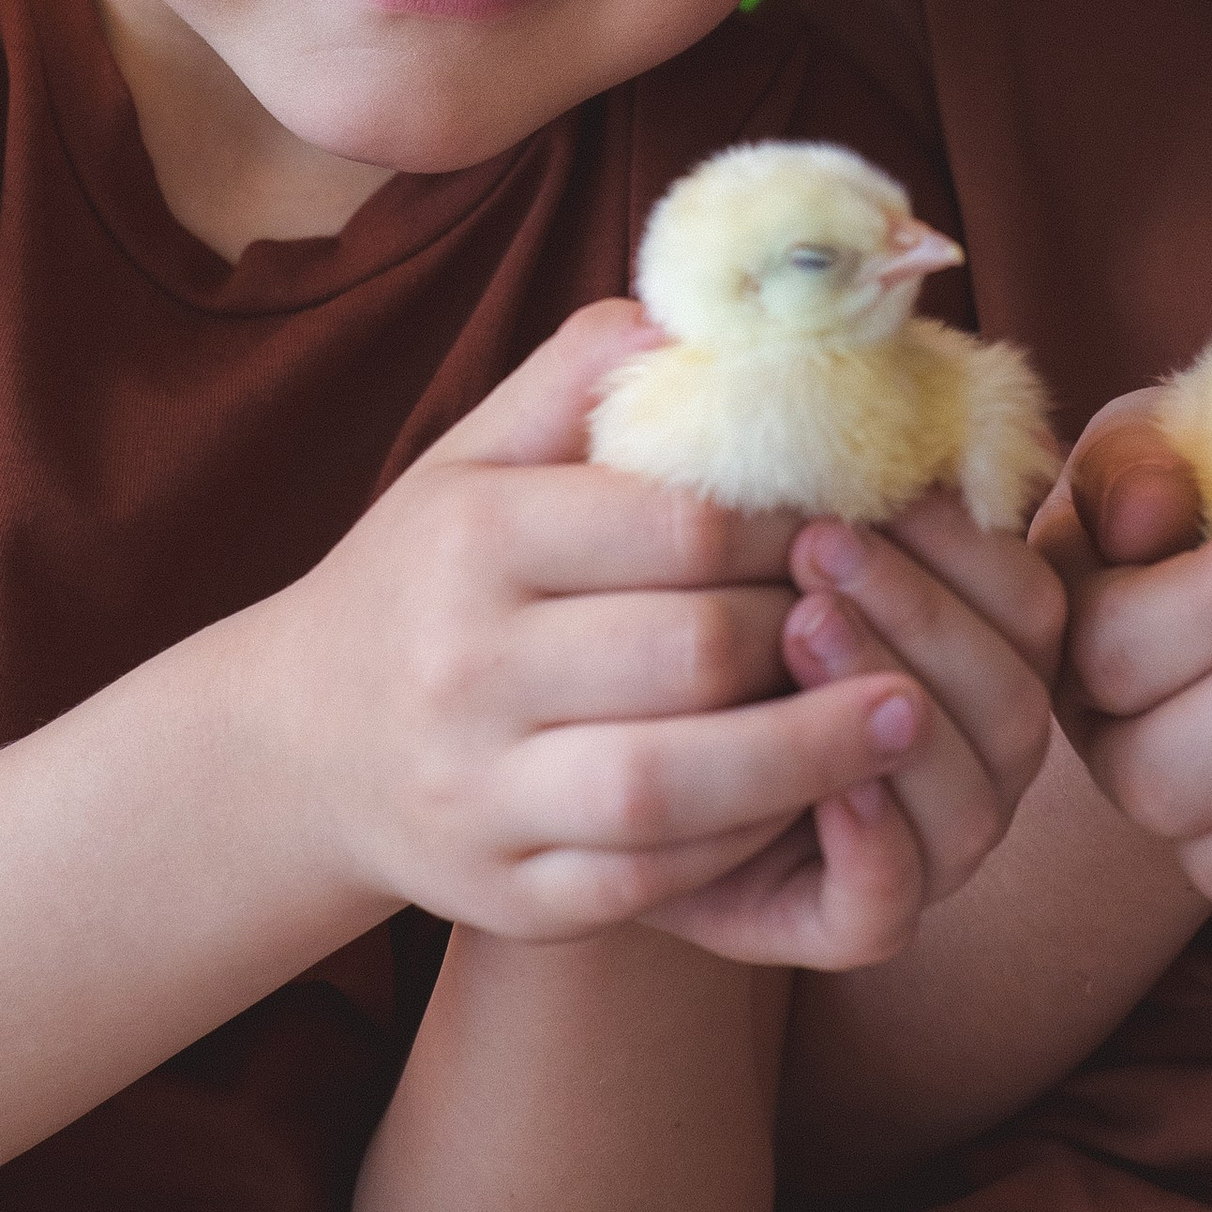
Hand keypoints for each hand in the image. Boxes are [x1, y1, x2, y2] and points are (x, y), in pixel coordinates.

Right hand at [251, 304, 957, 954]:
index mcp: (470, 538)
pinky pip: (654, 880)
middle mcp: (462, 668)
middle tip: (889, 618)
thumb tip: (693, 315)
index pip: (677, 528)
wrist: (302, 744)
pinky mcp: (509, 897)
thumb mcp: (474, 458)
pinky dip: (746, 842)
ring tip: (909, 718)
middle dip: (812, 635)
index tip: (852, 520)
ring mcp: (480, 795)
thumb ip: (578, 378)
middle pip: (690, 654)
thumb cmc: (429, 577)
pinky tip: (814, 800)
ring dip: (812, 755)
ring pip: (675, 785)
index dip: (790, 528)